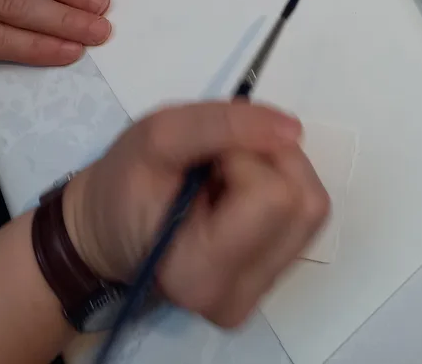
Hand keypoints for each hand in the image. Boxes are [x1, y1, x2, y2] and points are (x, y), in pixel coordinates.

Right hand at [63, 102, 329, 327]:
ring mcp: (261, 291)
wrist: (110, 226)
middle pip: (302, 201)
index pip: (271, 196)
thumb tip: (292, 128)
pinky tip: (239, 190)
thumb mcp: (158, 135)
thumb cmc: (126, 184)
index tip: (205, 156)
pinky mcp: (274, 275)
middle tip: (217, 161)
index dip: (244, 154)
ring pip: (311, 206)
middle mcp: (238, 297)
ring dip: (276, 169)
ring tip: (226, 175)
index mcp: (201, 275)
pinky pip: (305, 216)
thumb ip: (223, 125)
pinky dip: (279, 185)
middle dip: (267, 159)